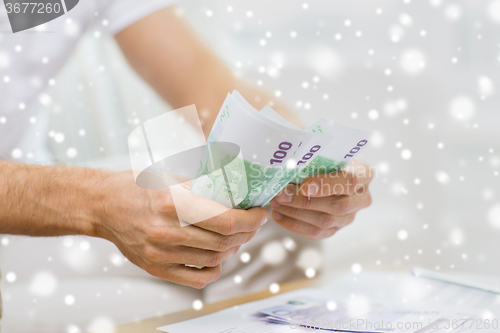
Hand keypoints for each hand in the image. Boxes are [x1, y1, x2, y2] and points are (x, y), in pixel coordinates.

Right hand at [93, 170, 268, 288]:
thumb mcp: (171, 177)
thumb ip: (204, 185)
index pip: (225, 220)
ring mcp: (160, 253)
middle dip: (248, 231)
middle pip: (224, 240)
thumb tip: (239, 190)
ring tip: (238, 235)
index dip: (251, 220)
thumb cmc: (137, 186)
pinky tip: (218, 256)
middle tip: (253, 222)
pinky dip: (215, 269)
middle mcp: (166, 231)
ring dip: (234, 247)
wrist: (103, 205)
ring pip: (215, 258)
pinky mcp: (156, 268)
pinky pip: (197, 278)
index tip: (260, 213)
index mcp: (172, 203)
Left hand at [270, 159, 372, 239]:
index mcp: (363, 173)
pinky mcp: (336, 229)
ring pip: (325, 221)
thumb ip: (312, 154)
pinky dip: (294, 224)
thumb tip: (288, 159)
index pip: (349, 181)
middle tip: (280, 194)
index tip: (304, 185)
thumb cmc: (321, 155)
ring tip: (275, 202)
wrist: (323, 168)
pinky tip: (278, 215)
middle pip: (337, 206)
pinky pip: (316, 232)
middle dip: (305, 201)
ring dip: (296, 212)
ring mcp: (350, 216)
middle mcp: (362, 198)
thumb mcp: (321, 149)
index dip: (327, 185)